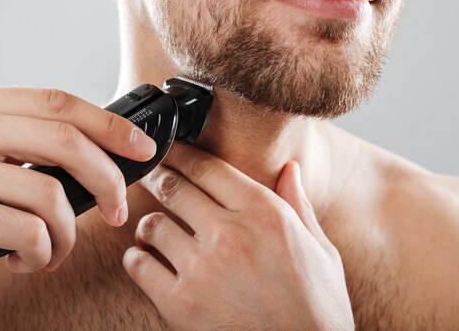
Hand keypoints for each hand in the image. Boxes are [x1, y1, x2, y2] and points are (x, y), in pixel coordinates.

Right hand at [0, 84, 155, 326]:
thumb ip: (15, 144)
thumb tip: (92, 153)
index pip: (57, 101)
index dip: (108, 123)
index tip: (139, 146)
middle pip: (65, 138)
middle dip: (107, 178)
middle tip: (118, 210)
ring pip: (50, 193)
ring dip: (66, 234)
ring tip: (52, 251)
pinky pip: (27, 230)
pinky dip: (40, 253)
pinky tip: (25, 261)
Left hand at [123, 144, 353, 330]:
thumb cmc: (317, 307)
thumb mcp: (321, 250)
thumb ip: (299, 206)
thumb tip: (290, 169)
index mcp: (266, 215)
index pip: (209, 168)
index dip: (182, 154)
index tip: (170, 150)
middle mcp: (231, 235)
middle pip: (173, 188)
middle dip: (157, 178)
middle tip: (148, 176)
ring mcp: (202, 269)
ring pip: (152, 225)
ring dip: (149, 225)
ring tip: (153, 230)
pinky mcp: (180, 304)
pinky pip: (138, 264)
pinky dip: (137, 259)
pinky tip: (147, 260)